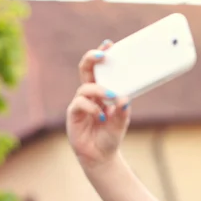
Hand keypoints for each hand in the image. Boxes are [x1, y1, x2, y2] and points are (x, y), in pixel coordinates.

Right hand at [67, 40, 130, 168]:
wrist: (100, 156)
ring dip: (99, 90)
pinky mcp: (73, 115)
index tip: (110, 44)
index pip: (100, 70)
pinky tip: (101, 116)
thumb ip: (123, 111)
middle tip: (102, 54)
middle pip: (86, 70)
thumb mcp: (121, 123)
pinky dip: (91, 107)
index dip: (102, 56)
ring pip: (85, 88)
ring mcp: (81, 104)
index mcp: (102, 92)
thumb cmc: (110, 136)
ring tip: (112, 97)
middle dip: (92, 58)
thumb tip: (126, 98)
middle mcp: (90, 95)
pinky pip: (79, 104)